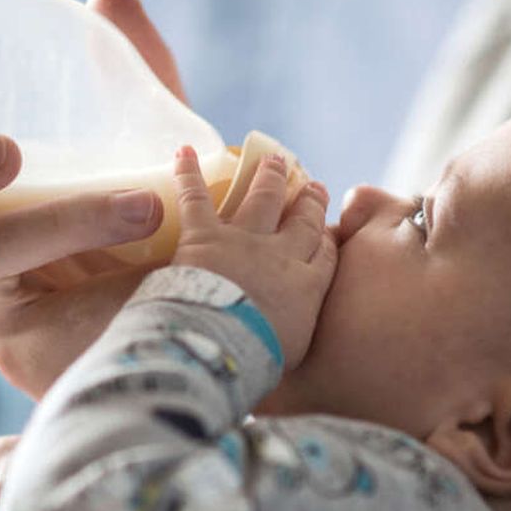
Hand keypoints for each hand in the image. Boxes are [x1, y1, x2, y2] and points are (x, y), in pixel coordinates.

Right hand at [0, 0, 186, 397]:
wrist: (212, 308)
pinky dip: (86, 254)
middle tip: (4, 149)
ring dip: (59, 218)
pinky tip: (146, 224)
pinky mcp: (19, 343)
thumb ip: (134, 73)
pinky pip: (34, 300)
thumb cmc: (162, 221)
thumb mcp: (149, 140)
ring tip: (142, 202)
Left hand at [172, 146, 337, 367]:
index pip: (322, 254)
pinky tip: (184, 151)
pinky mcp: (204, 235)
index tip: (326, 229)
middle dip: (308, 202)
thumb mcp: (291, 354)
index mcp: (306, 286)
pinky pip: (196, 197)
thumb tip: (284, 341)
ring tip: (274, 160)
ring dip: (268, 177)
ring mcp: (243, 240)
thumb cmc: (255, 360)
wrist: (221, 345)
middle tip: (313, 187)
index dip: (324, 238)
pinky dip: (188, 172)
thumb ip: (292, 336)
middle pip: (301, 221)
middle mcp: (281, 255)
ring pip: (262, 199)